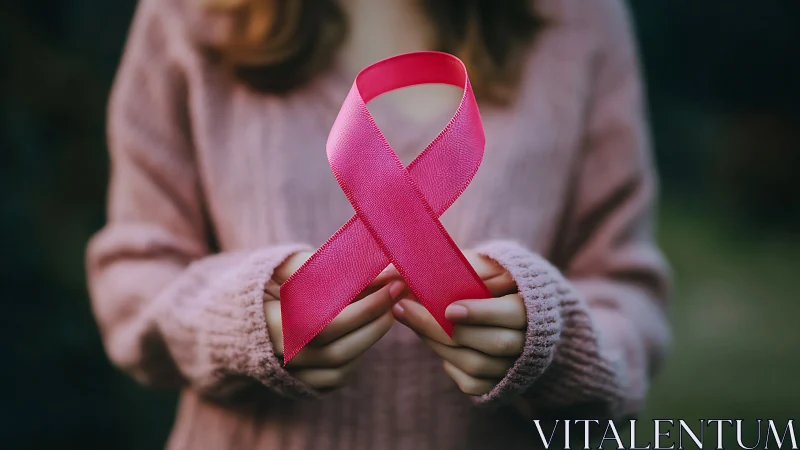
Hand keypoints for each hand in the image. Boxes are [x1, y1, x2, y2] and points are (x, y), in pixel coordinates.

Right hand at [264, 251, 405, 389]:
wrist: (237, 318)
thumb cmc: (266, 284)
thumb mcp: (282, 266)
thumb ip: (321, 263)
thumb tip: (371, 264)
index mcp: (273, 323)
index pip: (328, 322)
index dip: (365, 306)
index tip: (390, 283)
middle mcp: (280, 355)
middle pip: (338, 349)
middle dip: (374, 321)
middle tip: (396, 295)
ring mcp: (290, 373)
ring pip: (341, 366)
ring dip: (370, 338)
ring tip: (386, 311)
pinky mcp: (300, 383)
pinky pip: (336, 378)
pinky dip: (356, 357)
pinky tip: (364, 333)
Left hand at [391, 250, 526, 395]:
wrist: (517, 309)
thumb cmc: (496, 279)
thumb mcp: (487, 264)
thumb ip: (459, 264)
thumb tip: (407, 268)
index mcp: (534, 305)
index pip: (512, 313)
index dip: (481, 313)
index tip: (448, 309)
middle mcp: (530, 340)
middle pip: (493, 343)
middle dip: (446, 329)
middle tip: (406, 309)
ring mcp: (515, 366)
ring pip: (477, 364)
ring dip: (438, 344)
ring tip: (412, 321)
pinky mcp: (499, 383)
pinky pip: (472, 383)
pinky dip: (450, 365)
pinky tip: (437, 344)